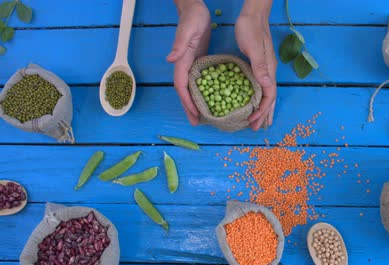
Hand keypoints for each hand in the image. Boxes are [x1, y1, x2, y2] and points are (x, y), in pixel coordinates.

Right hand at [167, 0, 210, 125]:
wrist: (194, 8)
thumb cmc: (192, 17)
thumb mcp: (187, 30)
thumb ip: (179, 45)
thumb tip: (171, 60)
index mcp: (182, 61)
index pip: (181, 86)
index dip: (186, 101)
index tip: (194, 113)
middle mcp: (185, 65)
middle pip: (185, 92)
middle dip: (189, 108)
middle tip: (196, 123)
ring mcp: (192, 64)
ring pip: (192, 88)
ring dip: (195, 103)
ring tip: (202, 118)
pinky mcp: (199, 61)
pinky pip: (200, 81)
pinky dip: (203, 92)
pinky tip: (210, 99)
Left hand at [235, 13, 276, 130]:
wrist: (254, 14)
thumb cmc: (251, 28)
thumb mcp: (254, 47)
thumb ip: (260, 66)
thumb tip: (266, 85)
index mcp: (268, 70)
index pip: (269, 96)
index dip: (262, 111)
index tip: (253, 122)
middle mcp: (269, 72)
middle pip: (269, 99)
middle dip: (264, 115)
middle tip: (257, 129)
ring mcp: (264, 69)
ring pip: (266, 94)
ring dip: (263, 109)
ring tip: (260, 121)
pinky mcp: (258, 65)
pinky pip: (259, 87)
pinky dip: (258, 98)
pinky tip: (252, 101)